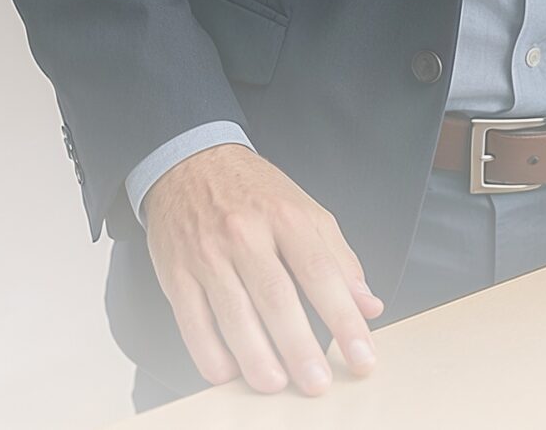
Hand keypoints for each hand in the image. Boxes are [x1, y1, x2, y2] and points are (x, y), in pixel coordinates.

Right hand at [143, 143, 384, 395]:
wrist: (190, 162)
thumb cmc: (253, 193)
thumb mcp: (305, 211)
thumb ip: (340, 259)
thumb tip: (369, 305)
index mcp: (286, 217)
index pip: (321, 273)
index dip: (344, 318)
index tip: (362, 355)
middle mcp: (245, 234)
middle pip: (276, 296)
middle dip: (300, 347)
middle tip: (317, 383)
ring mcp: (207, 254)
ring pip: (233, 313)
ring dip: (255, 356)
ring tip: (276, 384)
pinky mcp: (176, 273)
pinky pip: (192, 321)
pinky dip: (209, 353)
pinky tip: (228, 373)